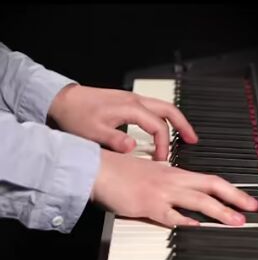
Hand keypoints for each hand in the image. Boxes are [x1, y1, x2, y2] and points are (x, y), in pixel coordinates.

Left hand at [48, 84, 196, 160]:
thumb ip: (116, 141)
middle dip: (184, 126)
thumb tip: (134, 148)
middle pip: (170, 111)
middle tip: (193, 140)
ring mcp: (132, 99)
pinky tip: (162, 126)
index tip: (161, 160)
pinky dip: (164, 117)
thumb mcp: (93, 133)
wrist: (62, 100)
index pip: (158, 128)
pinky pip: (154, 107)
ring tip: (184, 134)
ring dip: (176, 120)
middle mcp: (135, 101)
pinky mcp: (128, 100)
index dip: (163, 146)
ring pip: (164, 107)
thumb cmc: (76, 115)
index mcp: (131, 108)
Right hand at [92, 150, 257, 226]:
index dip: (232, 189)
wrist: (96, 169)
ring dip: (220, 211)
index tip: (246, 198)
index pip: (210, 180)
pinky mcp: (147, 205)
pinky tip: (196, 226)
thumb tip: (180, 191)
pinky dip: (185, 221)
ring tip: (236, 221)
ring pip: (199, 201)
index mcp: (174, 172)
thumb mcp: (151, 172)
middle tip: (253, 208)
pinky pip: (171, 215)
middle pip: (213, 186)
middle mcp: (173, 180)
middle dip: (236, 198)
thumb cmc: (119, 171)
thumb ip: (167, 181)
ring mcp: (162, 192)